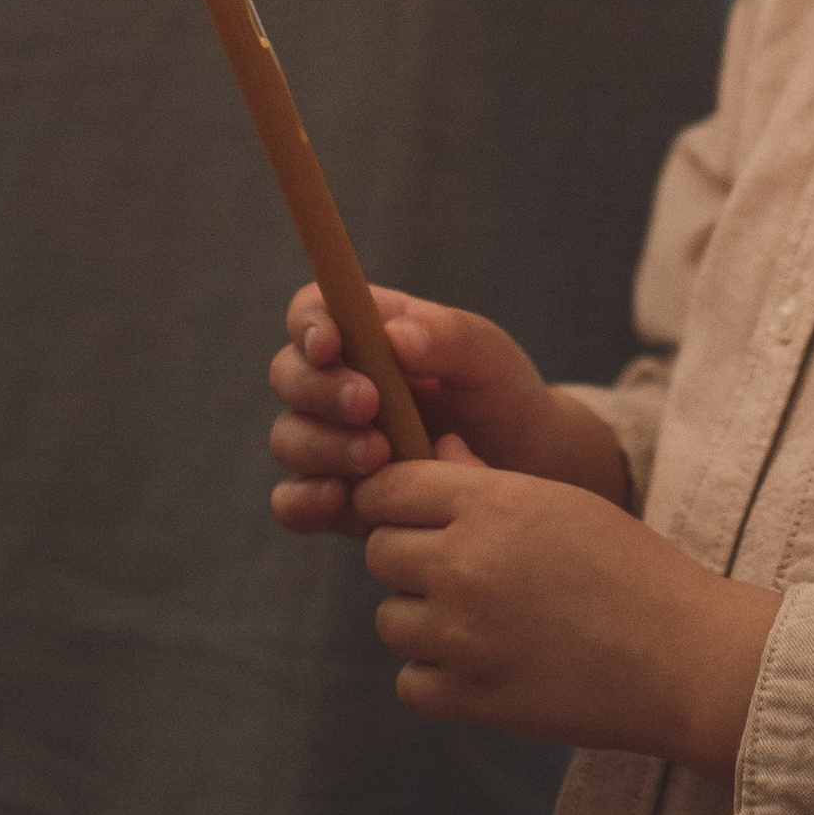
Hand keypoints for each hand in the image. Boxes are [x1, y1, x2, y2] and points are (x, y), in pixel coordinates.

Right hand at [267, 285, 632, 537]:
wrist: (525, 466)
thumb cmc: (500, 394)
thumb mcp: (488, 357)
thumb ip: (447, 338)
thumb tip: (395, 338)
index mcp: (365, 332)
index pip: (312, 312)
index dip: (309, 324)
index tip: (332, 345)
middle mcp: (334, 384)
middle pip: (288, 376)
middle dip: (320, 391)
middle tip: (369, 407)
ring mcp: (329, 443)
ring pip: (288, 439)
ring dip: (323, 447)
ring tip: (379, 458)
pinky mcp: (334, 498)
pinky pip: (292, 502)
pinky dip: (305, 501)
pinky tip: (342, 500)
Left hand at [355, 452, 779, 769]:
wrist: (685, 659)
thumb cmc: (631, 571)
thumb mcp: (563, 503)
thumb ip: (487, 479)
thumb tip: (437, 450)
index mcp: (491, 505)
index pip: (387, 488)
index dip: (392, 498)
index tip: (409, 513)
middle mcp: (465, 565)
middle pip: (379, 552)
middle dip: (408, 557)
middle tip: (456, 570)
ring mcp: (463, 636)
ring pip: (389, 619)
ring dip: (422, 618)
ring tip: (479, 620)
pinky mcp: (471, 698)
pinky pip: (410, 682)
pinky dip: (436, 676)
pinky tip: (482, 664)